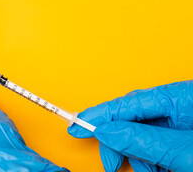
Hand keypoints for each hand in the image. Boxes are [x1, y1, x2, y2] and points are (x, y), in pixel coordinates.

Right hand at [68, 82, 192, 171]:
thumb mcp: (183, 151)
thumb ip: (144, 139)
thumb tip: (107, 131)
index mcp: (182, 97)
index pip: (129, 102)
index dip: (100, 114)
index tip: (79, 124)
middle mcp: (178, 107)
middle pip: (131, 119)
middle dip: (119, 142)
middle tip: (110, 160)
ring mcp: (179, 123)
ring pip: (139, 135)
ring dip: (136, 156)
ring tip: (146, 170)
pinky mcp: (178, 138)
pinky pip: (152, 144)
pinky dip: (147, 159)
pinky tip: (154, 168)